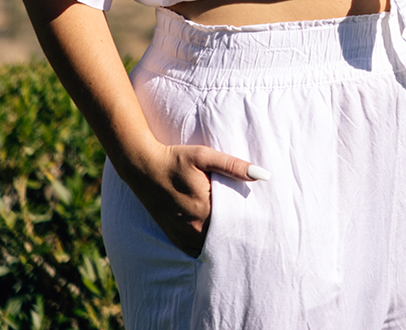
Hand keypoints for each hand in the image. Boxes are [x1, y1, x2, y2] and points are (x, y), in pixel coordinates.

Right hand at [121, 142, 263, 257]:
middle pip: (223, 238)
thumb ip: (233, 166)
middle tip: (254, 235)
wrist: (142, 167)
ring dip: (222, 244)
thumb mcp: (205, 156)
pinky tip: (216, 244)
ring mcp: (181, 232)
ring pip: (208, 247)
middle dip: (238, 237)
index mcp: (204, 207)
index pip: (235, 224)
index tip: (261, 225)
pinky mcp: (172, 234)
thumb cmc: (175, 159)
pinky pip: (193, 250)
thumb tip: (263, 175)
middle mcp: (193, 225)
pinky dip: (205, 249)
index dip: (248, 226)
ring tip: (238, 240)